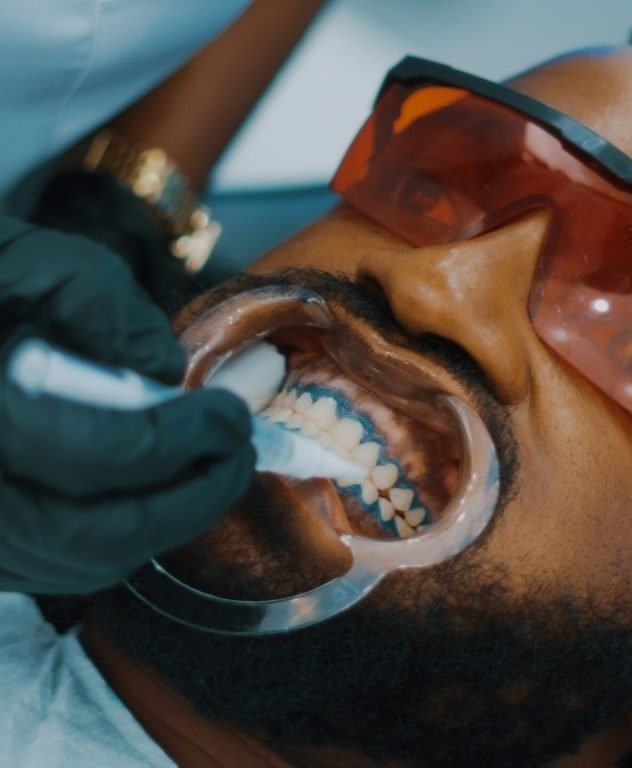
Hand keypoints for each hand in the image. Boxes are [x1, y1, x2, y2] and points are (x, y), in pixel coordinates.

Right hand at [0, 219, 253, 592]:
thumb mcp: (32, 263)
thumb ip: (100, 300)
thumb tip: (165, 371)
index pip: (93, 453)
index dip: (181, 439)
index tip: (231, 414)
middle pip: (96, 534)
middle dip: (193, 498)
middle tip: (240, 454)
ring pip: (89, 562)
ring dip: (174, 519)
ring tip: (217, 467)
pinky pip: (75, 565)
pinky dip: (139, 532)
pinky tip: (171, 487)